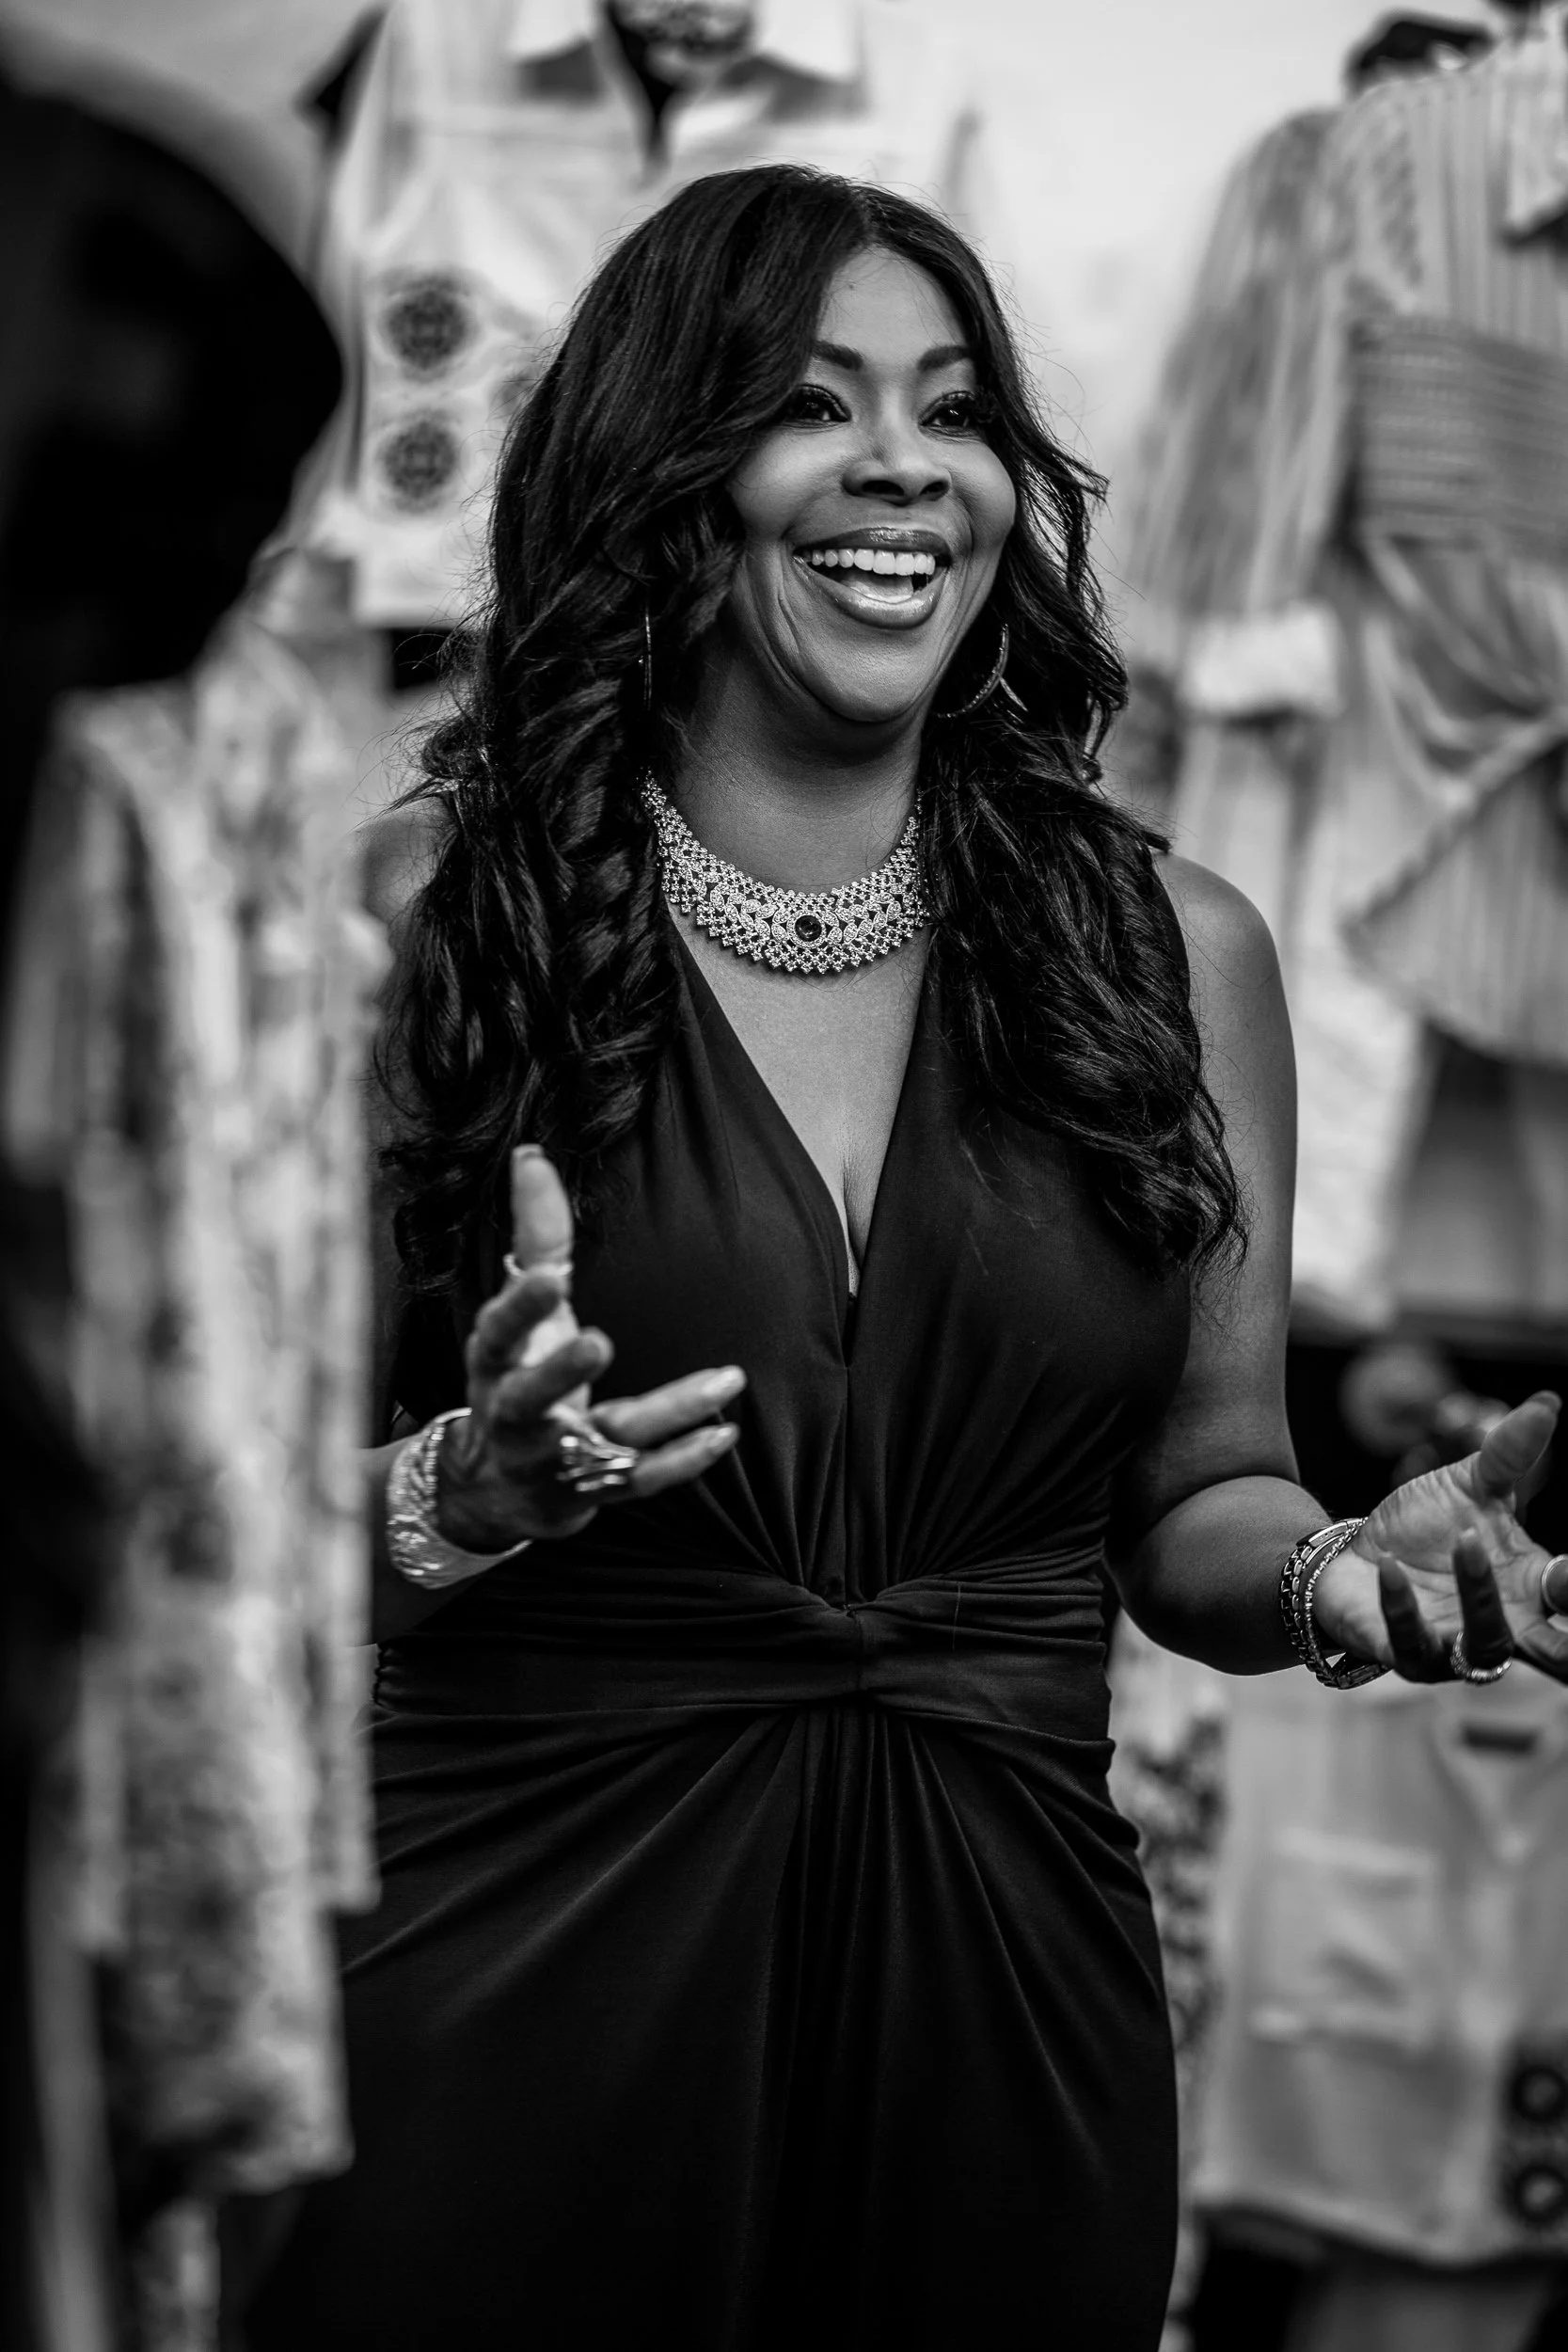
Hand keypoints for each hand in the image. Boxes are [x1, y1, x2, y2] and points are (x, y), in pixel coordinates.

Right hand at [434, 1145, 744, 1550]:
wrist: (497, 1486)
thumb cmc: (518, 1373)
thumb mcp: (522, 1311)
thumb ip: (536, 1236)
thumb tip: (531, 1153)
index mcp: (495, 1361)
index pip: (498, 1333)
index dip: (520, 1308)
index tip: (550, 1278)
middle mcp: (516, 1414)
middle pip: (531, 1396)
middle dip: (560, 1372)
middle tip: (598, 1342)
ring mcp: (555, 1460)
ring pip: (609, 1439)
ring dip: (668, 1410)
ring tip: (727, 1379)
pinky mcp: (593, 1493)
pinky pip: (642, 1480)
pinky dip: (685, 1459)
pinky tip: (727, 1431)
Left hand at [1311, 1390, 1561, 1679]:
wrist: (1355, 1557)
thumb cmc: (1427, 1529)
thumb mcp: (1471, 1486)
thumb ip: (1511, 1452)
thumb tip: (1548, 1401)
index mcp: (1530, 1589)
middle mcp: (1506, 1628)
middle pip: (1555, 1652)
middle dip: (1567, 1642)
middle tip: (1559, 1585)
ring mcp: (1456, 1647)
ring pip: (1487, 1644)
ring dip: (1481, 1596)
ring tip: (1467, 1538)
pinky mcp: (1405, 1654)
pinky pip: (1410, 1640)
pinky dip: (1401, 1605)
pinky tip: (1389, 1567)